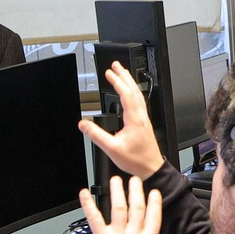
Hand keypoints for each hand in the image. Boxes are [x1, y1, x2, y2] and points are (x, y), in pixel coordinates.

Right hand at [79, 61, 165, 179]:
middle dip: (124, 75)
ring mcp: (143, 118)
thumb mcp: (112, 149)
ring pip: (137, 95)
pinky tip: (127, 92)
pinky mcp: (143, 122)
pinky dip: (132, 92)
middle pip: (134, 90)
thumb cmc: (136, 160)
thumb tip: (84, 124)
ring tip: (121, 73)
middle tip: (116, 65)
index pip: (126, 94)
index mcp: (135, 119)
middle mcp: (141, 116)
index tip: (109, 73)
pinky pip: (138, 102)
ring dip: (129, 82)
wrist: (151, 168)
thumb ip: (96, 136)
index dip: (117, 82)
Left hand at [79, 176, 161, 233]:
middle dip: (136, 191)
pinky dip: (88, 204)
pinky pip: (94, 217)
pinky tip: (84, 194)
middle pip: (136, 207)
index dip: (154, 203)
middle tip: (134, 180)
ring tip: (115, 180)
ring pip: (118, 207)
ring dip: (117, 191)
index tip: (153, 193)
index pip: (154, 216)